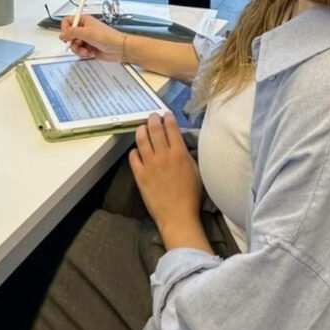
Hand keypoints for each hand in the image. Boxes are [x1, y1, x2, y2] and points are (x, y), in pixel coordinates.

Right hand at [59, 14, 124, 60]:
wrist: (118, 48)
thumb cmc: (107, 37)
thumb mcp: (86, 32)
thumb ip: (71, 33)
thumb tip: (61, 35)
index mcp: (84, 20)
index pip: (67, 21)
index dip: (65, 29)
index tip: (67, 35)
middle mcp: (84, 29)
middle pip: (69, 35)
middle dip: (72, 42)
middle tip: (78, 44)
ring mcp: (86, 39)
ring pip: (73, 45)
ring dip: (78, 49)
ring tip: (85, 50)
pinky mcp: (89, 48)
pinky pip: (79, 51)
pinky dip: (83, 53)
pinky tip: (90, 53)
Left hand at [129, 112, 210, 251]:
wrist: (177, 215)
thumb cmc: (191, 195)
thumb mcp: (196, 171)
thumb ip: (188, 156)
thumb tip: (182, 145)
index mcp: (179, 153)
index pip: (172, 129)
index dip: (168, 119)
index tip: (166, 114)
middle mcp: (162, 156)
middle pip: (155, 130)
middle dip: (153, 119)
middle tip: (152, 116)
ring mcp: (149, 165)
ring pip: (141, 140)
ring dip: (141, 130)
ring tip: (142, 127)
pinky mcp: (139, 175)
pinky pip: (133, 157)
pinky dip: (134, 150)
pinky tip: (136, 149)